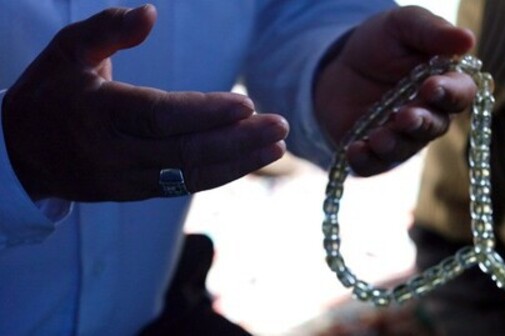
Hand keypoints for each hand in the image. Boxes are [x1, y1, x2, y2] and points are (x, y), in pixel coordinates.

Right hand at [1, 5, 288, 201]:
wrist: (20, 152)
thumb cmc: (49, 93)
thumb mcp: (67, 50)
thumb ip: (108, 29)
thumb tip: (150, 13)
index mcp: (97, 113)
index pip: (160, 117)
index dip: (206, 113)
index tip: (247, 105)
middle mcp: (113, 153)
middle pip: (185, 152)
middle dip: (238, 142)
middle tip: (280, 127)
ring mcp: (125, 179)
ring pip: (190, 176)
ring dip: (238, 163)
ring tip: (276, 148)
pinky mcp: (134, 193)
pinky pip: (183, 186)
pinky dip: (219, 174)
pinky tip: (248, 161)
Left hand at [314, 6, 476, 175]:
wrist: (338, 64)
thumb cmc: (380, 42)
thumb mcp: (402, 25)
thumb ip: (431, 31)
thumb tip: (467, 39)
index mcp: (444, 82)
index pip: (460, 93)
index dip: (449, 93)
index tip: (431, 86)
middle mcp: (429, 114)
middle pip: (435, 126)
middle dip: (421, 123)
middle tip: (405, 116)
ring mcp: (402, 136)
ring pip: (406, 148)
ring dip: (394, 144)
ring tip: (379, 137)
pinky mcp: (374, 152)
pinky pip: (374, 164)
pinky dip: (365, 160)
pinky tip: (355, 150)